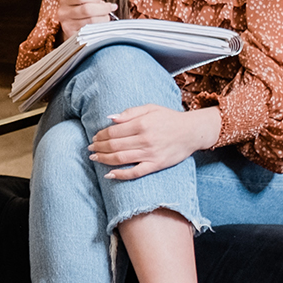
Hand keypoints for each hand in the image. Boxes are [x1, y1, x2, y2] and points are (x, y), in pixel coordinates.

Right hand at [55, 0, 114, 41]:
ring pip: (91, 21)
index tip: (100, 0)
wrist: (75, 26)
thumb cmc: (82, 9)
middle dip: (102, 9)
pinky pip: (91, 31)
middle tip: (109, 9)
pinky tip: (102, 25)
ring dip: (103, 19)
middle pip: (87, 9)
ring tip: (105, 17)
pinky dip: (100, 27)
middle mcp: (63, 12)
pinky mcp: (73, 36)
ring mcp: (67, 25)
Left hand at [87, 105, 219, 180]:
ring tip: (94, 158)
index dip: (101, 135)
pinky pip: (135, 172)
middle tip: (90, 148)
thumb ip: (129, 113)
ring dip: (104, 159)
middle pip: (114, 145)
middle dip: (99, 147)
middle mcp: (144, 139)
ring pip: (120, 159)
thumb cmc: (170, 118)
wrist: (192, 131)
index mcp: (142, 124)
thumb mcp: (150, 108)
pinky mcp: (156, 165)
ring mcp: (150, 154)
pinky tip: (109, 175)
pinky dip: (121, 175)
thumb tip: (110, 118)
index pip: (113, 131)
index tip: (94, 137)